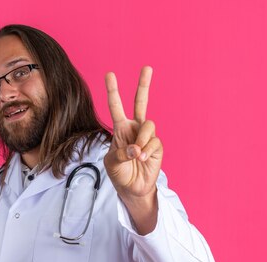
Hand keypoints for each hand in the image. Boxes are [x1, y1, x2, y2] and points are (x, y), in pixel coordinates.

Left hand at [103, 66, 162, 199]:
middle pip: (140, 102)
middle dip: (143, 85)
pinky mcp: (157, 146)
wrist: (132, 188)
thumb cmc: (120, 173)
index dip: (113, 91)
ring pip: (148, 124)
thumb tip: (136, 148)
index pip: (116, 106)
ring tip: (136, 154)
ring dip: (141, 139)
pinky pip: (154, 141)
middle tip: (147, 68)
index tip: (110, 74)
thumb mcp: (112, 163)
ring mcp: (146, 136)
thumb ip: (120, 153)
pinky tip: (141, 158)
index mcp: (120, 129)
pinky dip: (146, 150)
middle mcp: (134, 128)